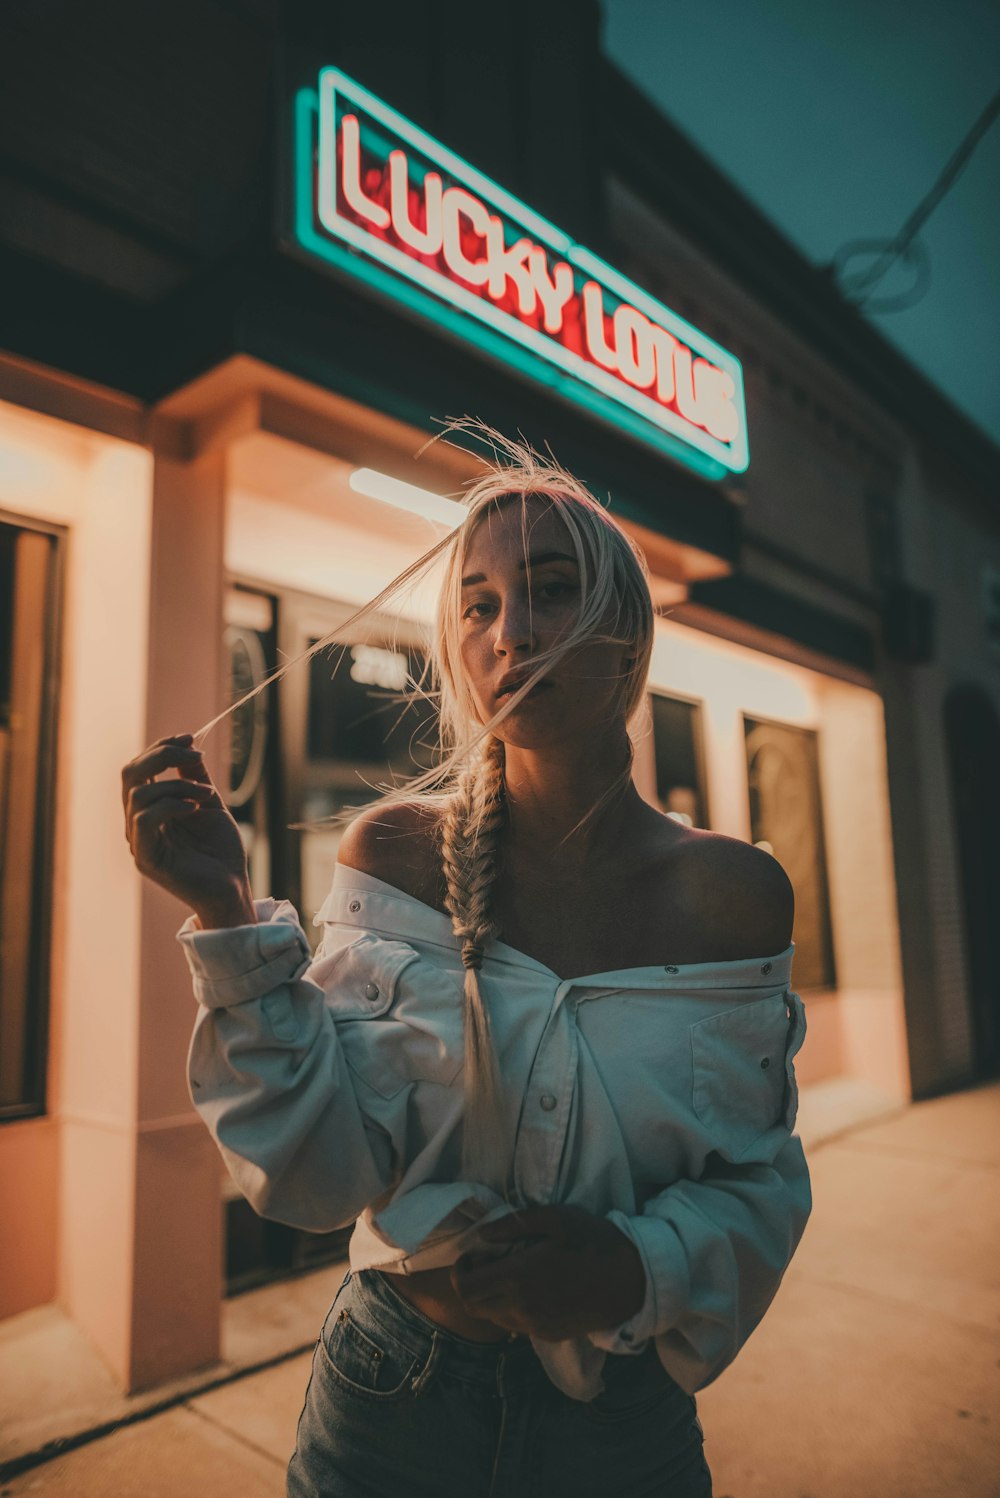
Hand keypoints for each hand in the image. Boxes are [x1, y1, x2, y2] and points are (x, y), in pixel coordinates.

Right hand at [121, 735, 251, 917]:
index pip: (139, 769)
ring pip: (138, 795)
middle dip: (161, 755)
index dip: (160, 747)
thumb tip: (186, 745)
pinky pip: (145, 819)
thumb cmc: (221, 850)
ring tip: (207, 795)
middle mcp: (137, 823)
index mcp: (149, 809)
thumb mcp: (208, 803)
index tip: (189, 737)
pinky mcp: (146, 858)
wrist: (232, 888)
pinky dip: (172, 804)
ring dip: (178, 785)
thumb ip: (193, 776)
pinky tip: (196, 808)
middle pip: (129, 774)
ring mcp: (139, 841)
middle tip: (194, 754)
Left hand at [449, 1204, 645, 1341]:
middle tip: (487, 1263)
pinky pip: (516, 1326)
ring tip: (510, 1275)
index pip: (466, 1288)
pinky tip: (531, 1290)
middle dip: (471, 1284)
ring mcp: (535, 1326)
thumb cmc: (594, 1241)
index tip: (473, 1255)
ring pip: (493, 1319)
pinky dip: (512, 1309)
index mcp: (519, 1277)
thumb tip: (483, 1234)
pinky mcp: (548, 1335)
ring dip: (491, 1298)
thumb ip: (514, 1225)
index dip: (460, 1271)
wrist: (631, 1281)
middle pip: (474, 1307)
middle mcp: (521, 1308)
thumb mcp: (556, 1218)